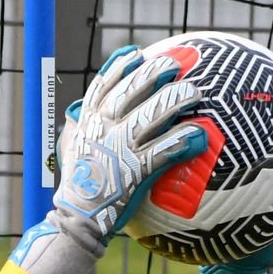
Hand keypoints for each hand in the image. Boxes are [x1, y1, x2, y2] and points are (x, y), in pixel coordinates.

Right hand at [10, 46, 206, 273]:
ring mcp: (119, 148)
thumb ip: (78, 125)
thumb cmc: (78, 185)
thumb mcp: (71, 148)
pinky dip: (184, 139)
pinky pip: (165, 149)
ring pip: (153, 114)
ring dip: (177, 99)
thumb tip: (80, 107)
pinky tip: (201, 134)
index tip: (136, 53)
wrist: (78, 220)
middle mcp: (103, 128)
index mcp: (87, 121)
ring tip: (196, 92)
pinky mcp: (135, 170)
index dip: (120, 66)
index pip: (103, 85)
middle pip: (133, 90)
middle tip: (177, 65)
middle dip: (157, 73)